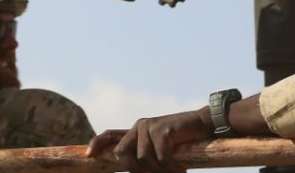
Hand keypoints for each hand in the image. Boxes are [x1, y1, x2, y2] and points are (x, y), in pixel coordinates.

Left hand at [87, 108, 211, 172]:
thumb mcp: (161, 151)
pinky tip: (180, 169)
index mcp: (136, 132)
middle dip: (139, 170)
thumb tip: (134, 169)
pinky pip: (160, 157)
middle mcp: (139, 126)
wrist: (206, 126)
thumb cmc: (184, 144)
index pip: (110, 135)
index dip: (97, 144)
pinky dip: (170, 168)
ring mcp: (149, 126)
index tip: (88, 156)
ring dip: (160, 171)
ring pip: (142, 160)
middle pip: (122, 155)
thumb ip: (146, 158)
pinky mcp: (162, 129)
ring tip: (175, 171)